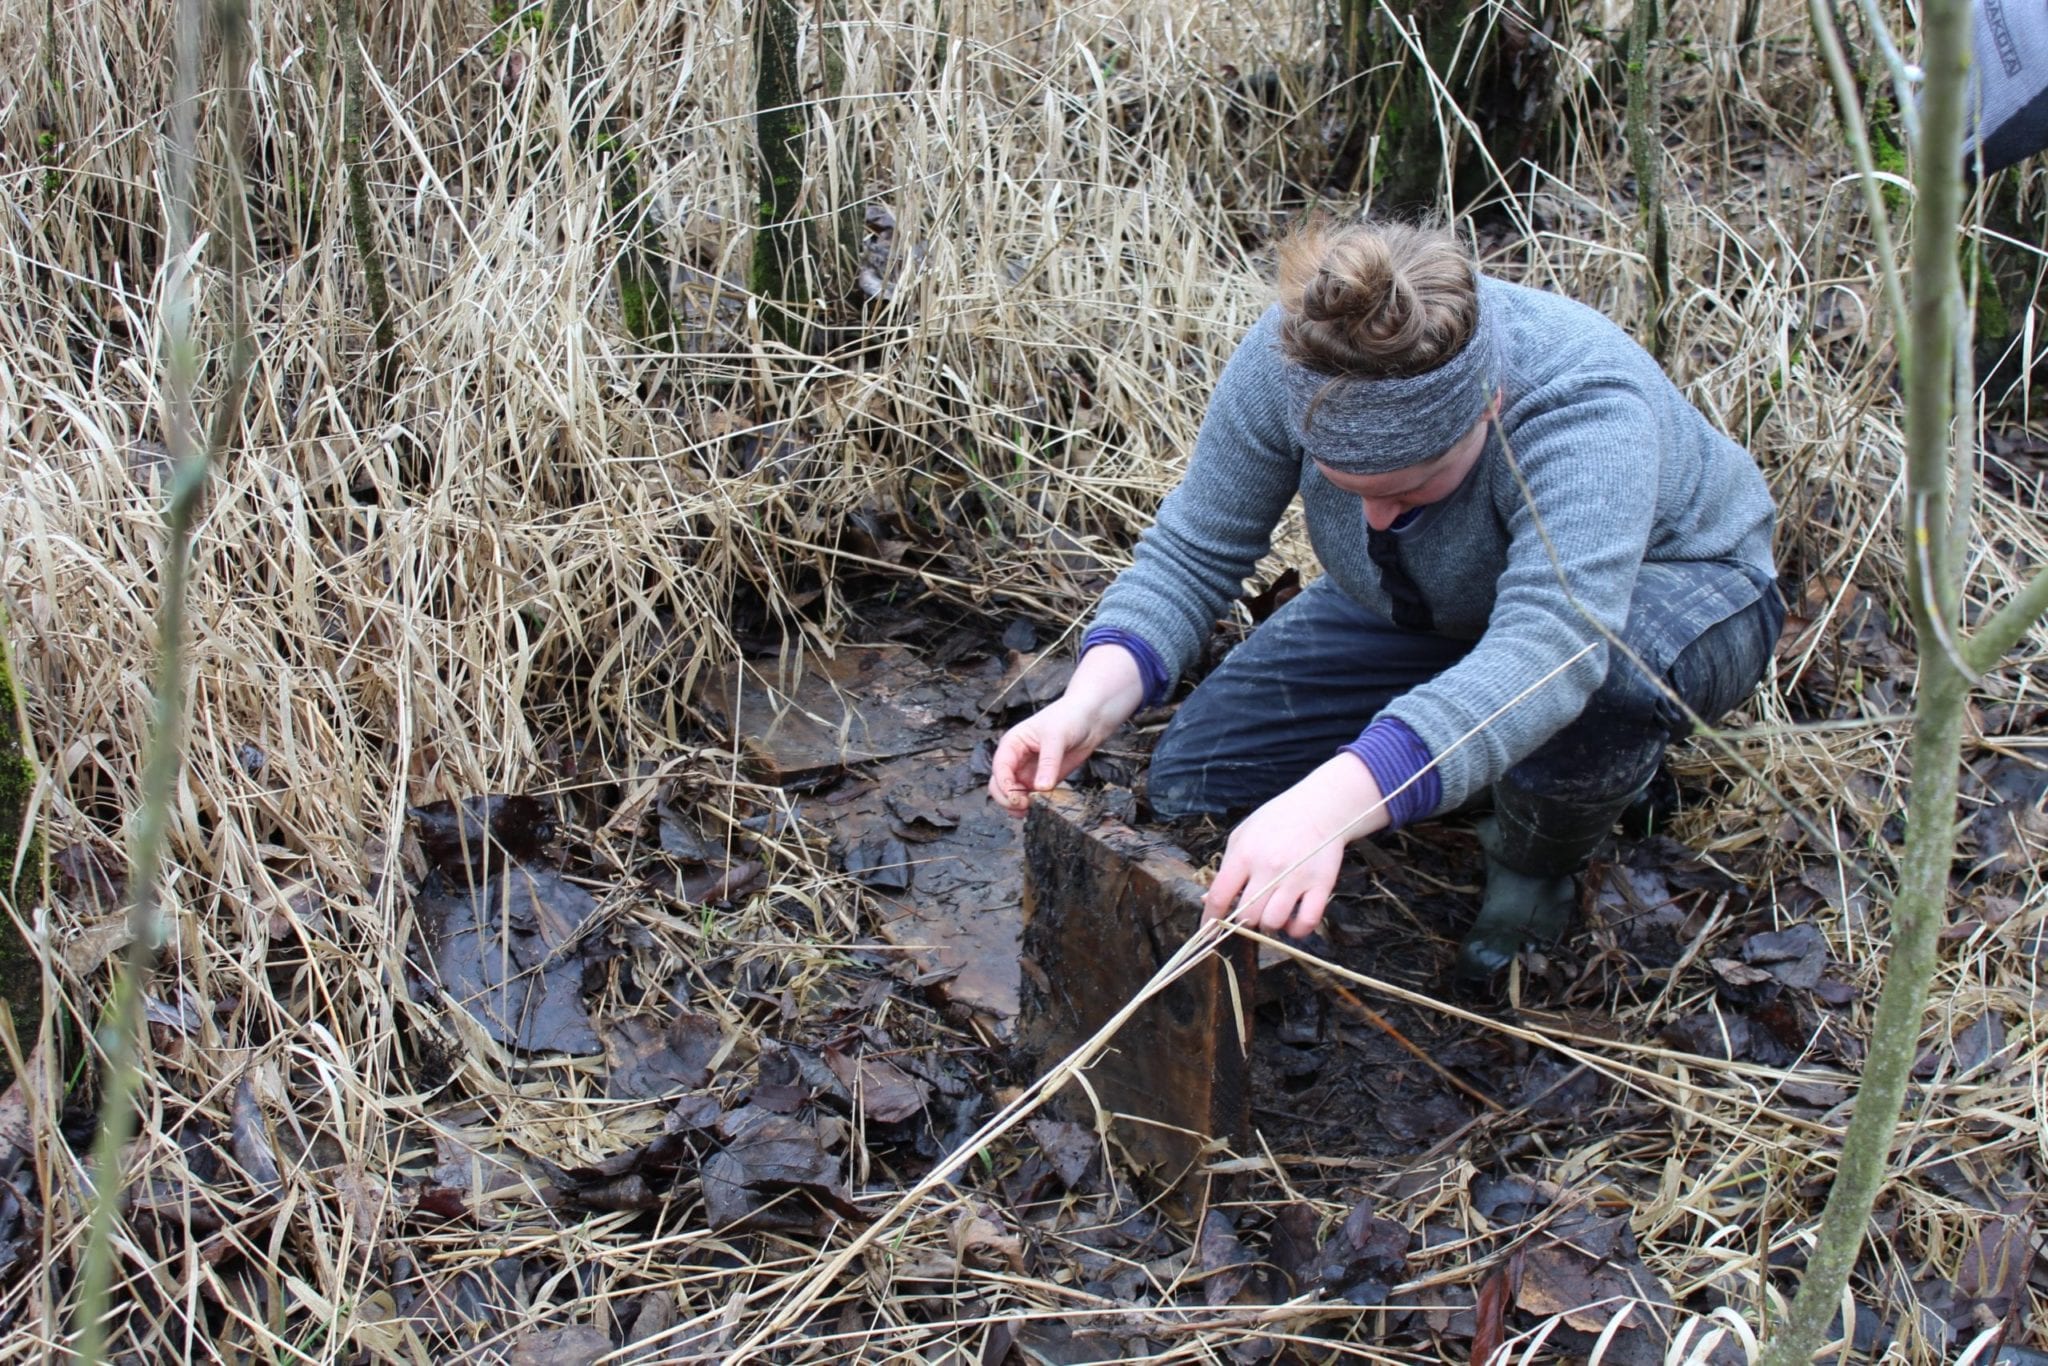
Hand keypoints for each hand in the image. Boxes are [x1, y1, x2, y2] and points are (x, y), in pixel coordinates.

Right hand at [988, 644, 1147, 814]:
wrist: (1089, 719)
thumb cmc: (1069, 718)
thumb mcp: (1056, 737)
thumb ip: (1048, 763)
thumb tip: (1041, 788)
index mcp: (1012, 744)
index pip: (1000, 767)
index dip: (1004, 785)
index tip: (1016, 798)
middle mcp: (1016, 759)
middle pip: (1000, 785)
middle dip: (1007, 798)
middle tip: (1024, 806)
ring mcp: (1028, 772)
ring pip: (1013, 794)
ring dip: (1017, 806)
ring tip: (1031, 811)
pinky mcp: (1042, 781)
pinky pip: (1031, 797)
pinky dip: (1032, 806)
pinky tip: (1041, 808)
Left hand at [1202, 755, 1388, 937]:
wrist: (1319, 808)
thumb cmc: (1276, 821)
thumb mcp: (1242, 836)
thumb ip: (1226, 867)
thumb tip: (1208, 900)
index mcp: (1245, 855)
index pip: (1219, 897)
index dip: (1210, 920)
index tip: (1208, 931)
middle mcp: (1269, 868)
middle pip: (1247, 915)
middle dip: (1244, 921)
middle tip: (1250, 913)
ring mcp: (1296, 878)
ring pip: (1274, 922)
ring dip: (1269, 925)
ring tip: (1272, 913)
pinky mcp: (1321, 886)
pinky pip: (1306, 922)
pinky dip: (1296, 930)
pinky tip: (1292, 922)